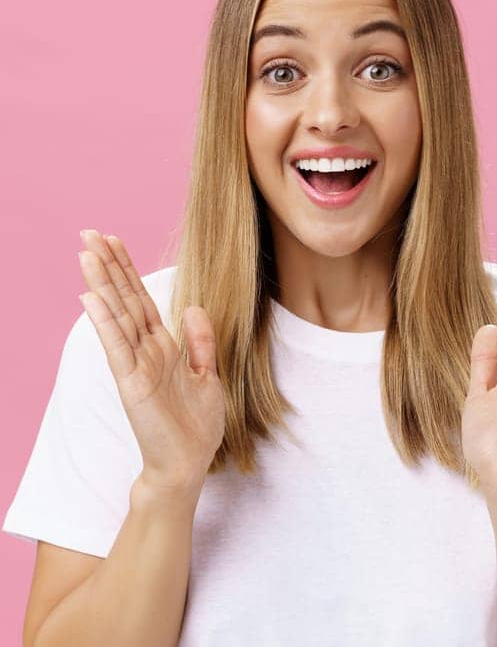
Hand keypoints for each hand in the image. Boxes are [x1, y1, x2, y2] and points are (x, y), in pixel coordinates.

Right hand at [76, 229, 224, 494]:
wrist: (188, 464)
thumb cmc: (195, 425)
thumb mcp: (209, 375)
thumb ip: (201, 342)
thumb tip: (191, 307)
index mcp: (164, 347)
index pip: (141, 300)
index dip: (128, 271)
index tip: (114, 241)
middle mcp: (146, 352)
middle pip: (125, 300)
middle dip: (109, 266)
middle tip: (90, 233)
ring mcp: (136, 366)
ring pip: (117, 316)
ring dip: (102, 284)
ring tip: (86, 253)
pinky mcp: (133, 384)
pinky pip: (117, 346)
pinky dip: (105, 322)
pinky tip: (91, 298)